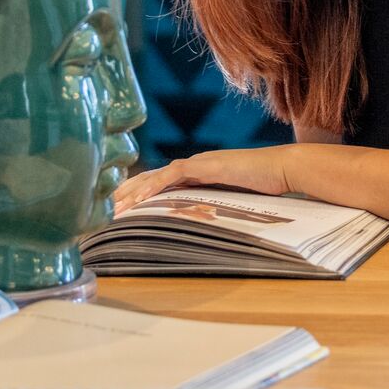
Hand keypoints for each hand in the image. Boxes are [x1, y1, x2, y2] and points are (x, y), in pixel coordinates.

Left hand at [111, 146, 293, 215]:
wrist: (284, 169)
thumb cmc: (266, 187)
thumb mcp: (235, 200)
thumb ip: (217, 207)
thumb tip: (203, 226)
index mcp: (201, 173)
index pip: (162, 182)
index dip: (140, 193)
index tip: (120, 207)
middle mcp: (196, 165)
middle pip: (152, 177)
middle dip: (127, 192)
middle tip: (104, 208)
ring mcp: (200, 163)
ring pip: (157, 176)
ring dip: (134, 193)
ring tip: (114, 209)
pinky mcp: (207, 165)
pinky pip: (173, 175)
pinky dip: (153, 187)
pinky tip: (139, 200)